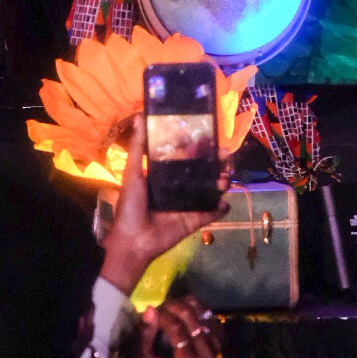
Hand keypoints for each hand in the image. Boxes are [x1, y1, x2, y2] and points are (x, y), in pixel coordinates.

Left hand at [100, 114, 230, 297]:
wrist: (132, 240)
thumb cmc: (130, 206)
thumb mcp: (132, 173)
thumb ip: (138, 146)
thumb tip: (139, 116)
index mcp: (166, 176)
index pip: (189, 157)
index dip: (202, 147)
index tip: (212, 137)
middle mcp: (180, 187)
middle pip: (205, 171)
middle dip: (218, 163)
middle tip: (226, 156)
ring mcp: (189, 204)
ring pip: (212, 189)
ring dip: (222, 181)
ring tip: (224, 178)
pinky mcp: (194, 220)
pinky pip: (212, 213)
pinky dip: (221, 208)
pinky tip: (225, 202)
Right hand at [135, 293, 221, 357]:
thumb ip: (144, 337)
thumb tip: (150, 309)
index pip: (176, 329)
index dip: (163, 316)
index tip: (153, 311)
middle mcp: (206, 354)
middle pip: (190, 317)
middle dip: (172, 307)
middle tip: (161, 306)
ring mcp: (216, 344)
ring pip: (199, 311)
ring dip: (182, 304)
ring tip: (169, 307)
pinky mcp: (220, 335)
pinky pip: (206, 311)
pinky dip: (193, 306)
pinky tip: (181, 309)